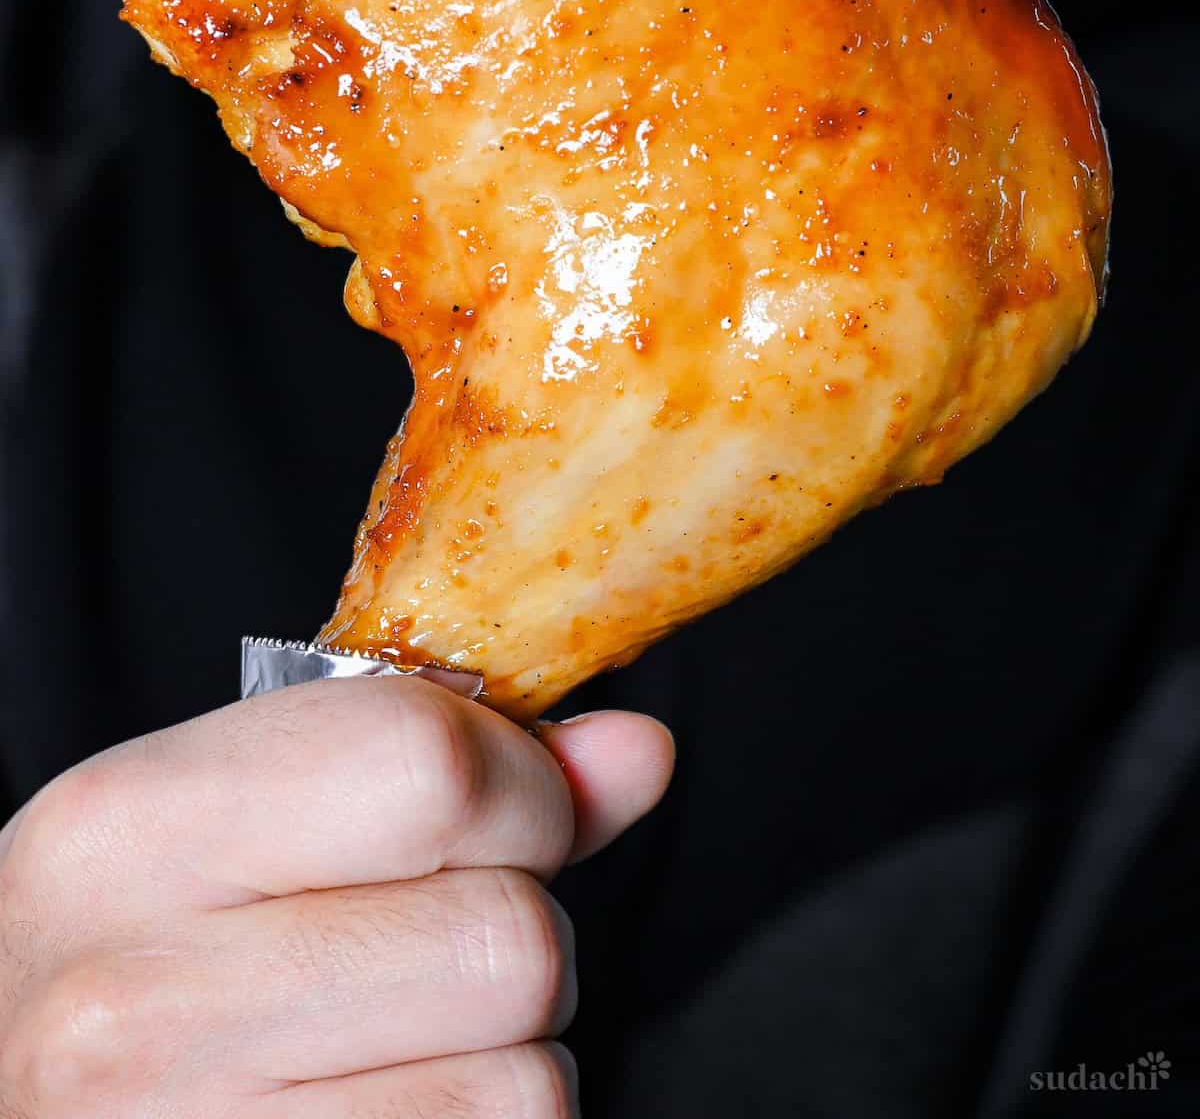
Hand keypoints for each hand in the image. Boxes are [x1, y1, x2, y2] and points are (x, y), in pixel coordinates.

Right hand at [0, 674, 672, 1113]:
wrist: (7, 1097)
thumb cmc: (134, 940)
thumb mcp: (229, 810)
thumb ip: (445, 763)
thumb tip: (635, 753)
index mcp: (127, 833)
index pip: (429, 768)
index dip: (516, 783)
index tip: (496, 802)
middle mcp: (136, 1006)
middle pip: (510, 942)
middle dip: (511, 928)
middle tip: (419, 938)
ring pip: (527, 1085)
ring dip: (500, 1057)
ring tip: (385, 1036)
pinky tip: (378, 1110)